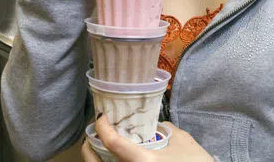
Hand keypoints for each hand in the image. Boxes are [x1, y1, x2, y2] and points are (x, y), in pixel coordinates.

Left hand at [81, 114, 212, 161]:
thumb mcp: (184, 142)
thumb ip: (166, 130)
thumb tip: (156, 125)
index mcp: (141, 161)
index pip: (112, 143)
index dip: (103, 127)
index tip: (102, 116)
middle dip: (90, 148)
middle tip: (93, 134)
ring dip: (98, 159)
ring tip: (101, 146)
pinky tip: (119, 158)